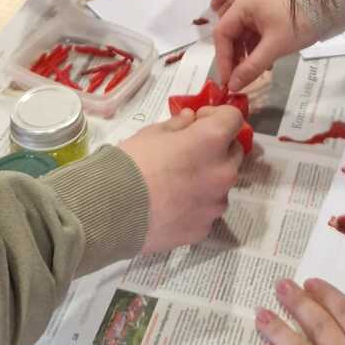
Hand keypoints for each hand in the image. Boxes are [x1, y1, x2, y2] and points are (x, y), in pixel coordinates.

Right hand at [118, 105, 246, 251]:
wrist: (111, 211)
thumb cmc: (131, 163)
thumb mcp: (151, 133)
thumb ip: (178, 125)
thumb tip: (191, 120)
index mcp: (212, 141)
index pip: (234, 118)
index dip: (217, 115)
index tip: (198, 121)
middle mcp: (223, 172)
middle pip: (234, 151)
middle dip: (217, 147)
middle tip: (190, 151)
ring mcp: (216, 203)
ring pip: (222, 184)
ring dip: (208, 178)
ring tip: (176, 184)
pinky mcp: (205, 229)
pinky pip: (206, 210)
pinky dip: (196, 205)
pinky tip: (171, 206)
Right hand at [214, 0, 321, 92]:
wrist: (330, 10)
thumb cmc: (299, 23)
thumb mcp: (274, 47)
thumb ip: (251, 67)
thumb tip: (232, 86)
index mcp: (243, 4)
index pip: (222, 33)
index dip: (222, 58)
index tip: (227, 80)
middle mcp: (246, 4)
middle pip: (230, 35)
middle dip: (234, 59)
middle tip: (237, 81)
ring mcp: (257, 10)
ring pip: (242, 38)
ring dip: (246, 57)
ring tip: (251, 75)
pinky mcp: (267, 17)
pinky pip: (254, 36)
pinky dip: (256, 52)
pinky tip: (264, 66)